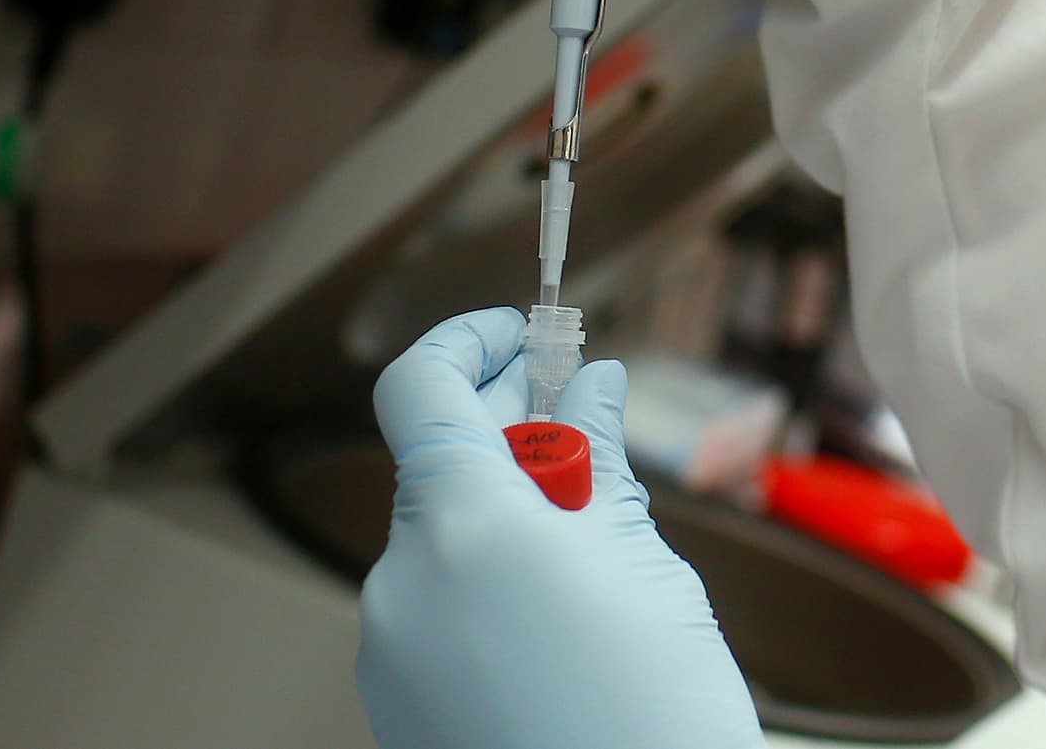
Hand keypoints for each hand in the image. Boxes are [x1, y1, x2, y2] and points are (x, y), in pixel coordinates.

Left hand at [357, 308, 762, 748]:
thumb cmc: (657, 715)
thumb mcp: (645, 566)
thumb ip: (596, 466)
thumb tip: (587, 386)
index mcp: (462, 525)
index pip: (420, 385)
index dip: (469, 342)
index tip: (524, 335)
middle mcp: (400, 581)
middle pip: (437, 466)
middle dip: (507, 437)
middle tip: (585, 430)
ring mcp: (388, 651)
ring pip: (439, 543)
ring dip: (503, 520)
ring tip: (595, 558)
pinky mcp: (395, 707)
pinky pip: (433, 614)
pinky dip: (485, 591)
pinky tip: (559, 626)